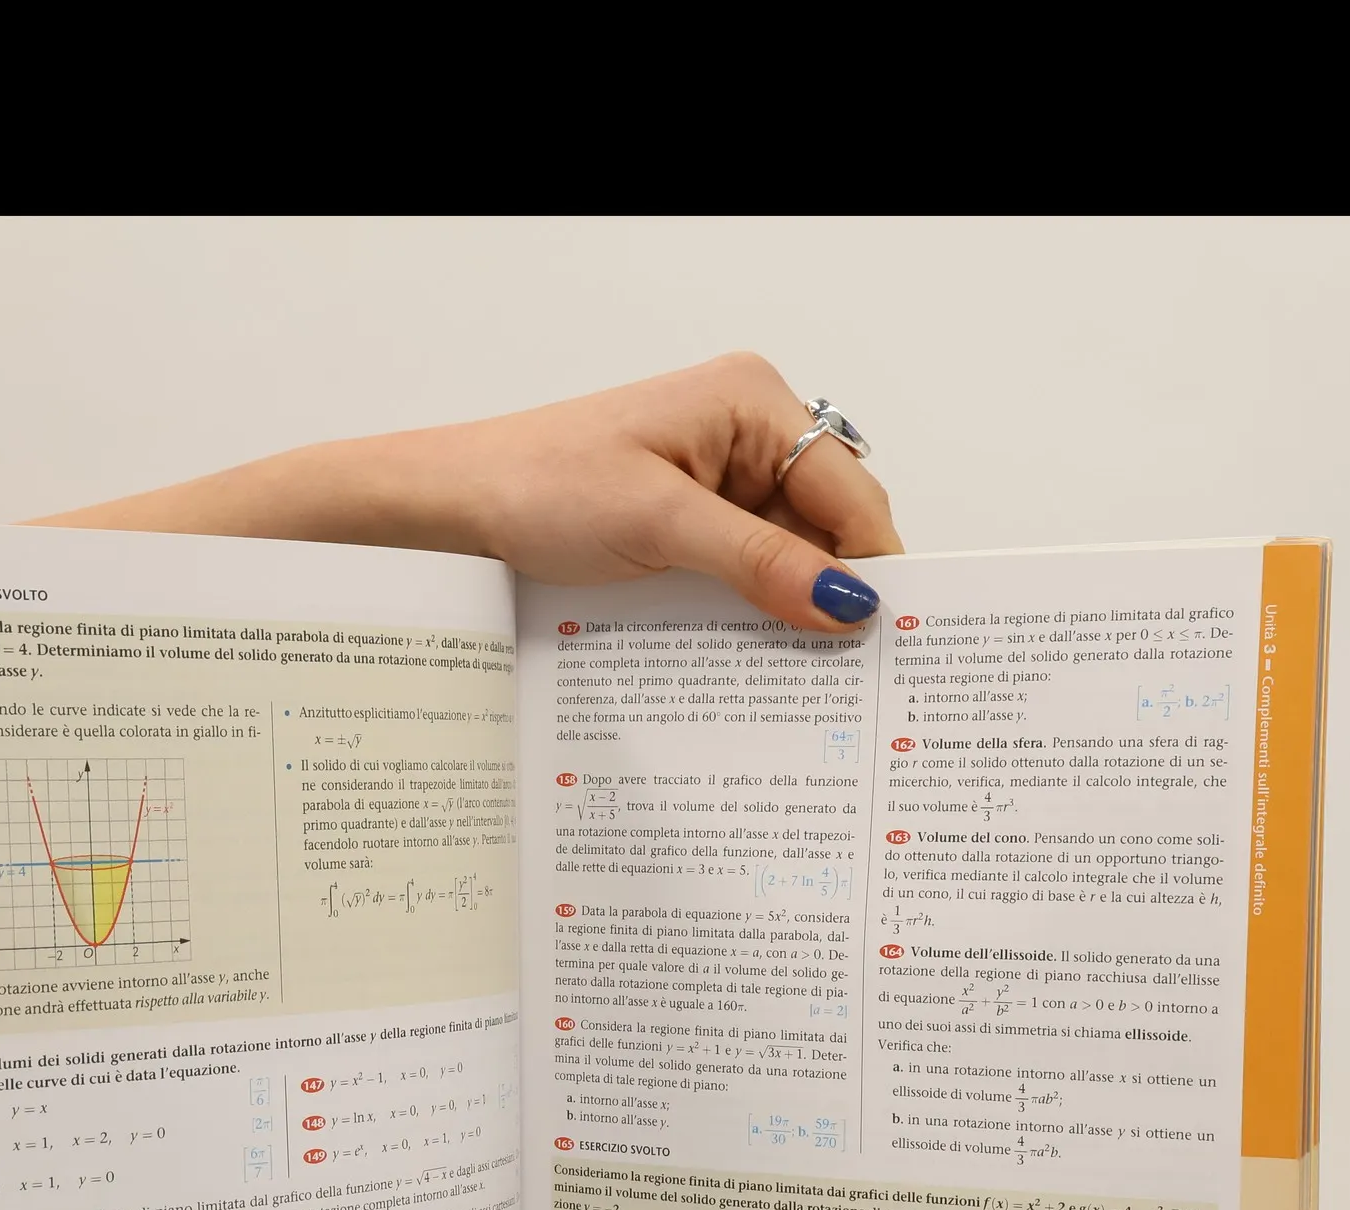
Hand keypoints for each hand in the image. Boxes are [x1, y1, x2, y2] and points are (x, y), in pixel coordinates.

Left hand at [445, 354, 902, 629]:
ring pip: (793, 551)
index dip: (872, 562)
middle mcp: (750, 430)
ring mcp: (725, 473)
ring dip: (792, 603)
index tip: (882, 635)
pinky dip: (757, 603)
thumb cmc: (544, 484)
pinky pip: (753, 563)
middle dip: (833, 588)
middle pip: (829, 522)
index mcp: (753, 402)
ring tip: (796, 665)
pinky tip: (753, 643)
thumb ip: (759, 561)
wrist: (467, 500)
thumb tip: (846, 600)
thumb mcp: (660, 525)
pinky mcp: (699, 513)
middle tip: (846, 667)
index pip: (848, 489)